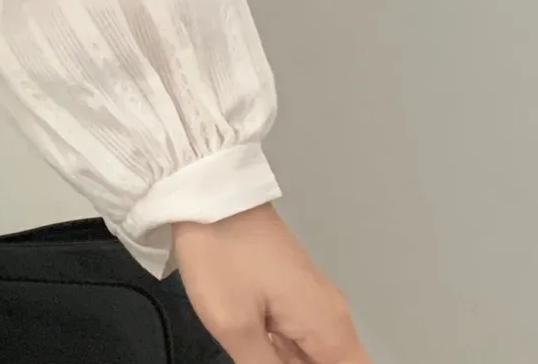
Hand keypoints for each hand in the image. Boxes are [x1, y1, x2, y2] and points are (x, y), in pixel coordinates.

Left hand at [173, 205, 370, 363]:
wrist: (207, 192)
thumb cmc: (221, 256)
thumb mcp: (235, 326)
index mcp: (328, 326)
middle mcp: (330, 315)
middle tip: (259, 354)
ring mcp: (311, 301)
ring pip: (316, 356)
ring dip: (292, 362)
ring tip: (255, 347)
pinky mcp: (291, 292)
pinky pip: (300, 340)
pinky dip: (284, 355)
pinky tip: (257, 351)